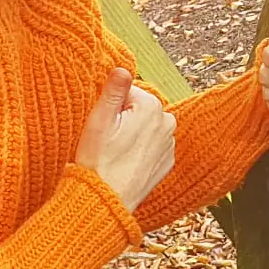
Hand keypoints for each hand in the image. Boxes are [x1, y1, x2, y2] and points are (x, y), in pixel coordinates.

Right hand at [75, 69, 176, 211]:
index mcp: (152, 107)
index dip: (110, 107)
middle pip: (139, 109)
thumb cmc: (99, 160)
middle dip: (124, 119)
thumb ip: (113, 89)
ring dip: (133, 134)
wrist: (107, 200)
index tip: (103, 126)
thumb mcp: (99, 119)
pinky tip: (126, 162)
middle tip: (108, 140)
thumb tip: (123, 68)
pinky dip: (140, 151)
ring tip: (116, 153)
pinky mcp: (167, 163)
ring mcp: (169, 145)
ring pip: (146, 127)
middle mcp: (167, 123)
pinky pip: (152, 146)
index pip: (127, 93)